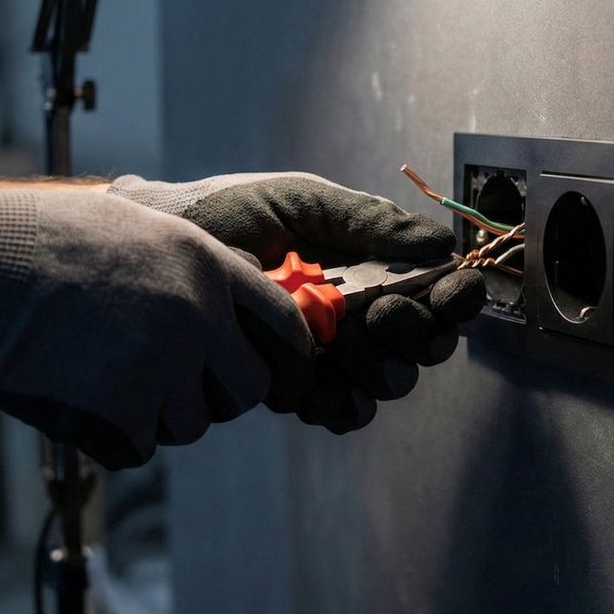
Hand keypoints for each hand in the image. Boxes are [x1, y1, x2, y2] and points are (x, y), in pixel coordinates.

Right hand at [0, 184, 312, 468]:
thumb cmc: (35, 240)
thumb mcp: (133, 223)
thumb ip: (190, 264)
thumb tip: (231, 304)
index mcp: (205, 264)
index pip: (284, 322)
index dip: (282, 350)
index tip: (266, 364)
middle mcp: (196, 316)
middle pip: (250, 388)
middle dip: (221, 393)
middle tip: (179, 385)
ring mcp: (159, 368)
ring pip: (194, 423)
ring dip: (161, 414)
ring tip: (107, 376)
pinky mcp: (118, 414)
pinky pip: (142, 447)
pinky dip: (117, 437)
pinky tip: (80, 398)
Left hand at [109, 172, 487, 432]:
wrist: (160, 248)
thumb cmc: (229, 213)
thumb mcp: (302, 202)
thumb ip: (367, 220)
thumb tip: (439, 243)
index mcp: (373, 265)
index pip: (438, 291)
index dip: (453, 298)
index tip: (445, 292)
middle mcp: (363, 313)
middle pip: (423, 345)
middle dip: (411, 334)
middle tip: (379, 315)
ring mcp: (332, 355)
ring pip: (385, 384)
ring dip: (374, 371)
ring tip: (340, 349)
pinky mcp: (296, 385)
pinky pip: (338, 411)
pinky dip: (337, 404)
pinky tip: (319, 389)